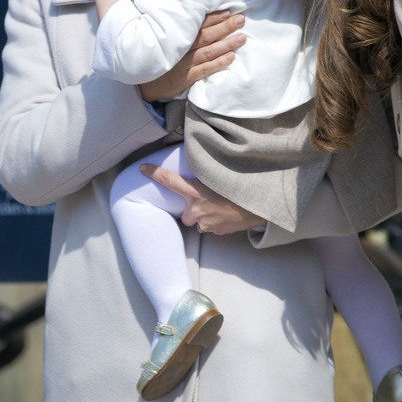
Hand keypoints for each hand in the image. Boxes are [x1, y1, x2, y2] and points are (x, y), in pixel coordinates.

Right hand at [137, 10, 245, 101]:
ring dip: (227, 44)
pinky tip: (232, 57)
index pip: (196, 24)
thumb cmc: (153, 58)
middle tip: (241, 19)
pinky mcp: (184, 79)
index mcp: (174, 37)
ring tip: (242, 37)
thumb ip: (175, 30)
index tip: (227, 12)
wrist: (140, 83)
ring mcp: (182, 64)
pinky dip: (219, 63)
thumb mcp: (159, 40)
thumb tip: (193, 16)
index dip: (213, 18)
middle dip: (224, 27)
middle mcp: (179, 49)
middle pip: (205, 36)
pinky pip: (205, 70)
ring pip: (208, 51)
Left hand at [139, 163, 266, 234]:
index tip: (142, 168)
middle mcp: (196, 209)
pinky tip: (227, 214)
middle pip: (185, 213)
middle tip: (208, 200)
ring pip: (198, 221)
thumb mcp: (221, 175)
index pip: (169, 180)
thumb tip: (199, 176)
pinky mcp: (215, 232)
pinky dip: (215, 222)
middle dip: (192, 209)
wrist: (260, 205)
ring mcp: (205, 223)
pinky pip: (210, 227)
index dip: (154, 173)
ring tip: (221, 207)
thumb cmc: (241, 185)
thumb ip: (206, 177)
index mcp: (196, 191)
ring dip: (205, 216)